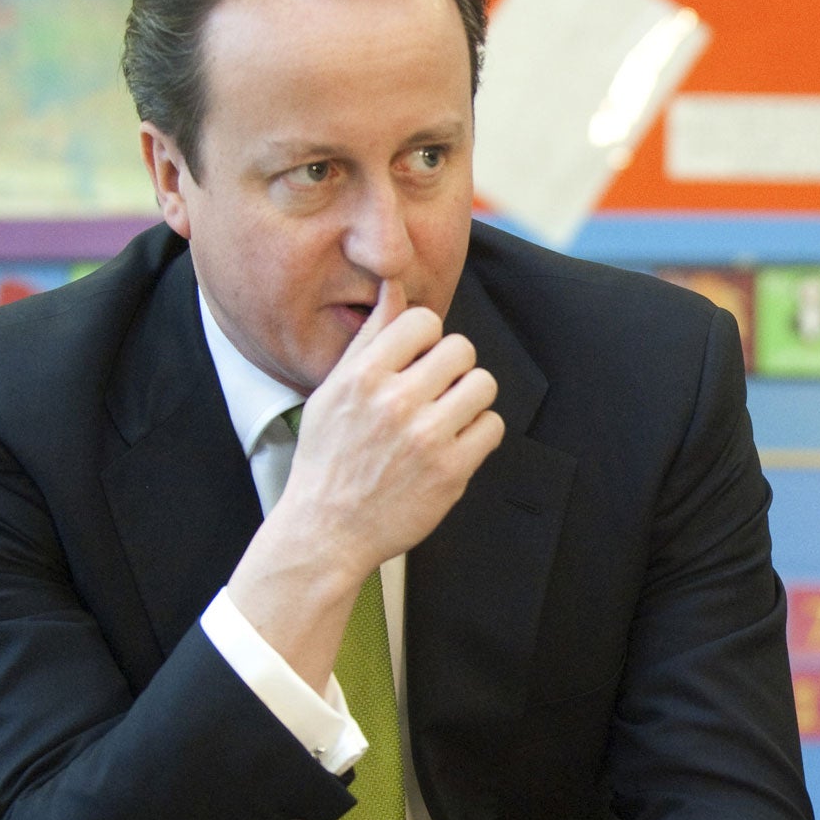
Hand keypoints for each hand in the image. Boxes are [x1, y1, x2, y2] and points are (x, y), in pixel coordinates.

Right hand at [226, 279, 502, 689]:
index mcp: (363, 376)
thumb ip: (369, 340)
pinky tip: (455, 444)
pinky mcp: (452, 471)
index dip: (426, 339)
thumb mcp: (333, 391)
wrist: (327, 530)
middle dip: (452, 367)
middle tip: (436, 391)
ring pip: (483, 384)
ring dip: (470, 398)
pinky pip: (492, 427)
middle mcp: (395, 402)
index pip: (423, 320)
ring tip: (447, 416)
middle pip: (461, 348)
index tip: (418, 360)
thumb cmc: (329, 457)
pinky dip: (479, 433)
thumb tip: (395, 289)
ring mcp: (427, 438)